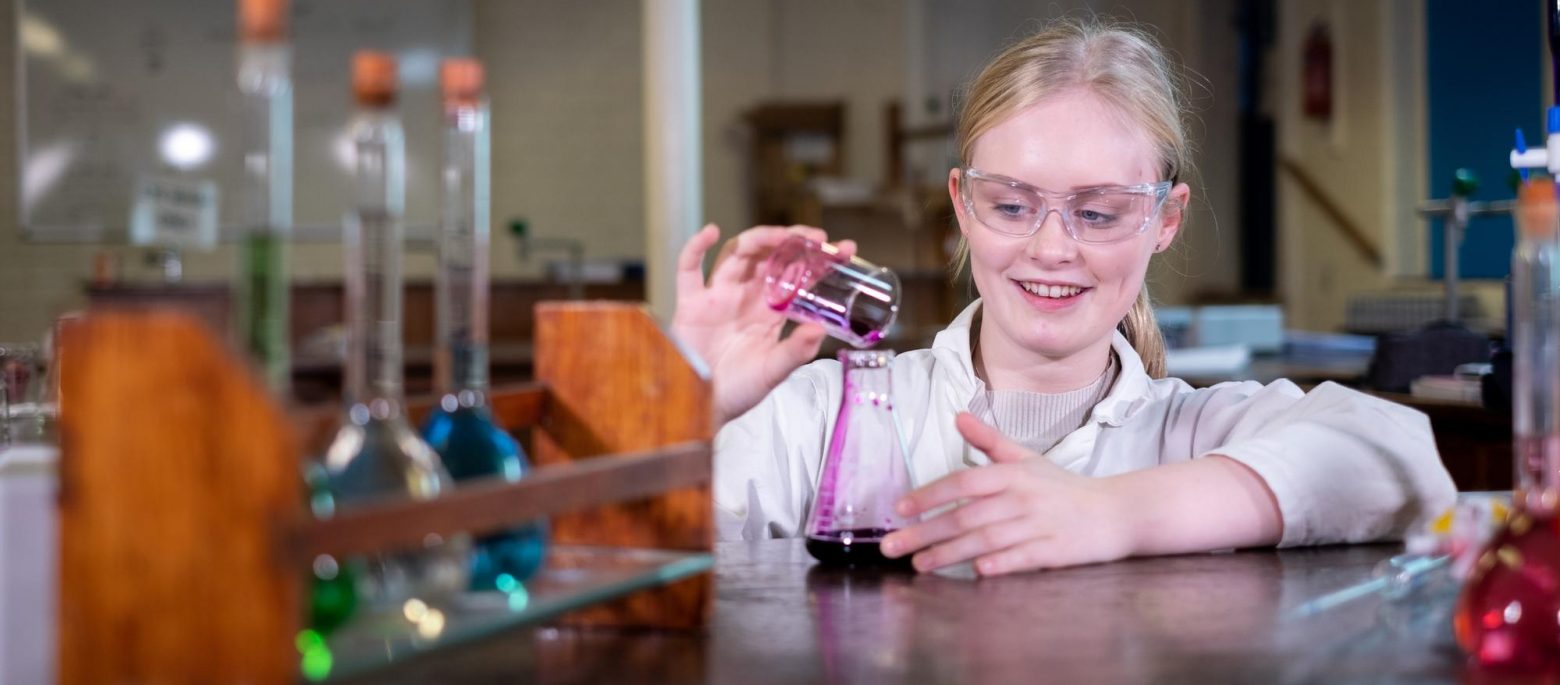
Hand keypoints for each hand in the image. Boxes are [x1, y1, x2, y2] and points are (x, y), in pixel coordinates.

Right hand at [671, 224, 853, 425]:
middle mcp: (746, 296)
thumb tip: (819, 328)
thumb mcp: (773, 372)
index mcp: (770, 310)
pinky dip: (696, 247)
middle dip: (793, 241)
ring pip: (738, 254)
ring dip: (759, 239)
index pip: (797, 275)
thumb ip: (795, 351)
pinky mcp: (690, 303)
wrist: (702, 407)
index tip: (845, 250)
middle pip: (769, 255)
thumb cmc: (738, 390)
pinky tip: (710, 232)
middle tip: (818, 238)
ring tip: (781, 236)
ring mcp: (717, 296)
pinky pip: (689, 269)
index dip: (820, 259)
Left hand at [880, 412, 1134, 575]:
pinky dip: (999, 564)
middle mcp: (1022, 498)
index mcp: (1012, 474)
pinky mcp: (1054, 551)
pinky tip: (976, 572)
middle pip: (966, 517)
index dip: (930, 495)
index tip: (900, 509)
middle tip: (893, 547)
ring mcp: (1038, 525)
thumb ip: (989, 441)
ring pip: (986, 540)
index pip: (962, 483)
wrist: (1115, 512)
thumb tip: (958, 416)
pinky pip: (1021, 558)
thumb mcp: (1026, 459)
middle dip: (925, 533)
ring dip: (949, 554)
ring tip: (918, 565)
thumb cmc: (1063, 488)